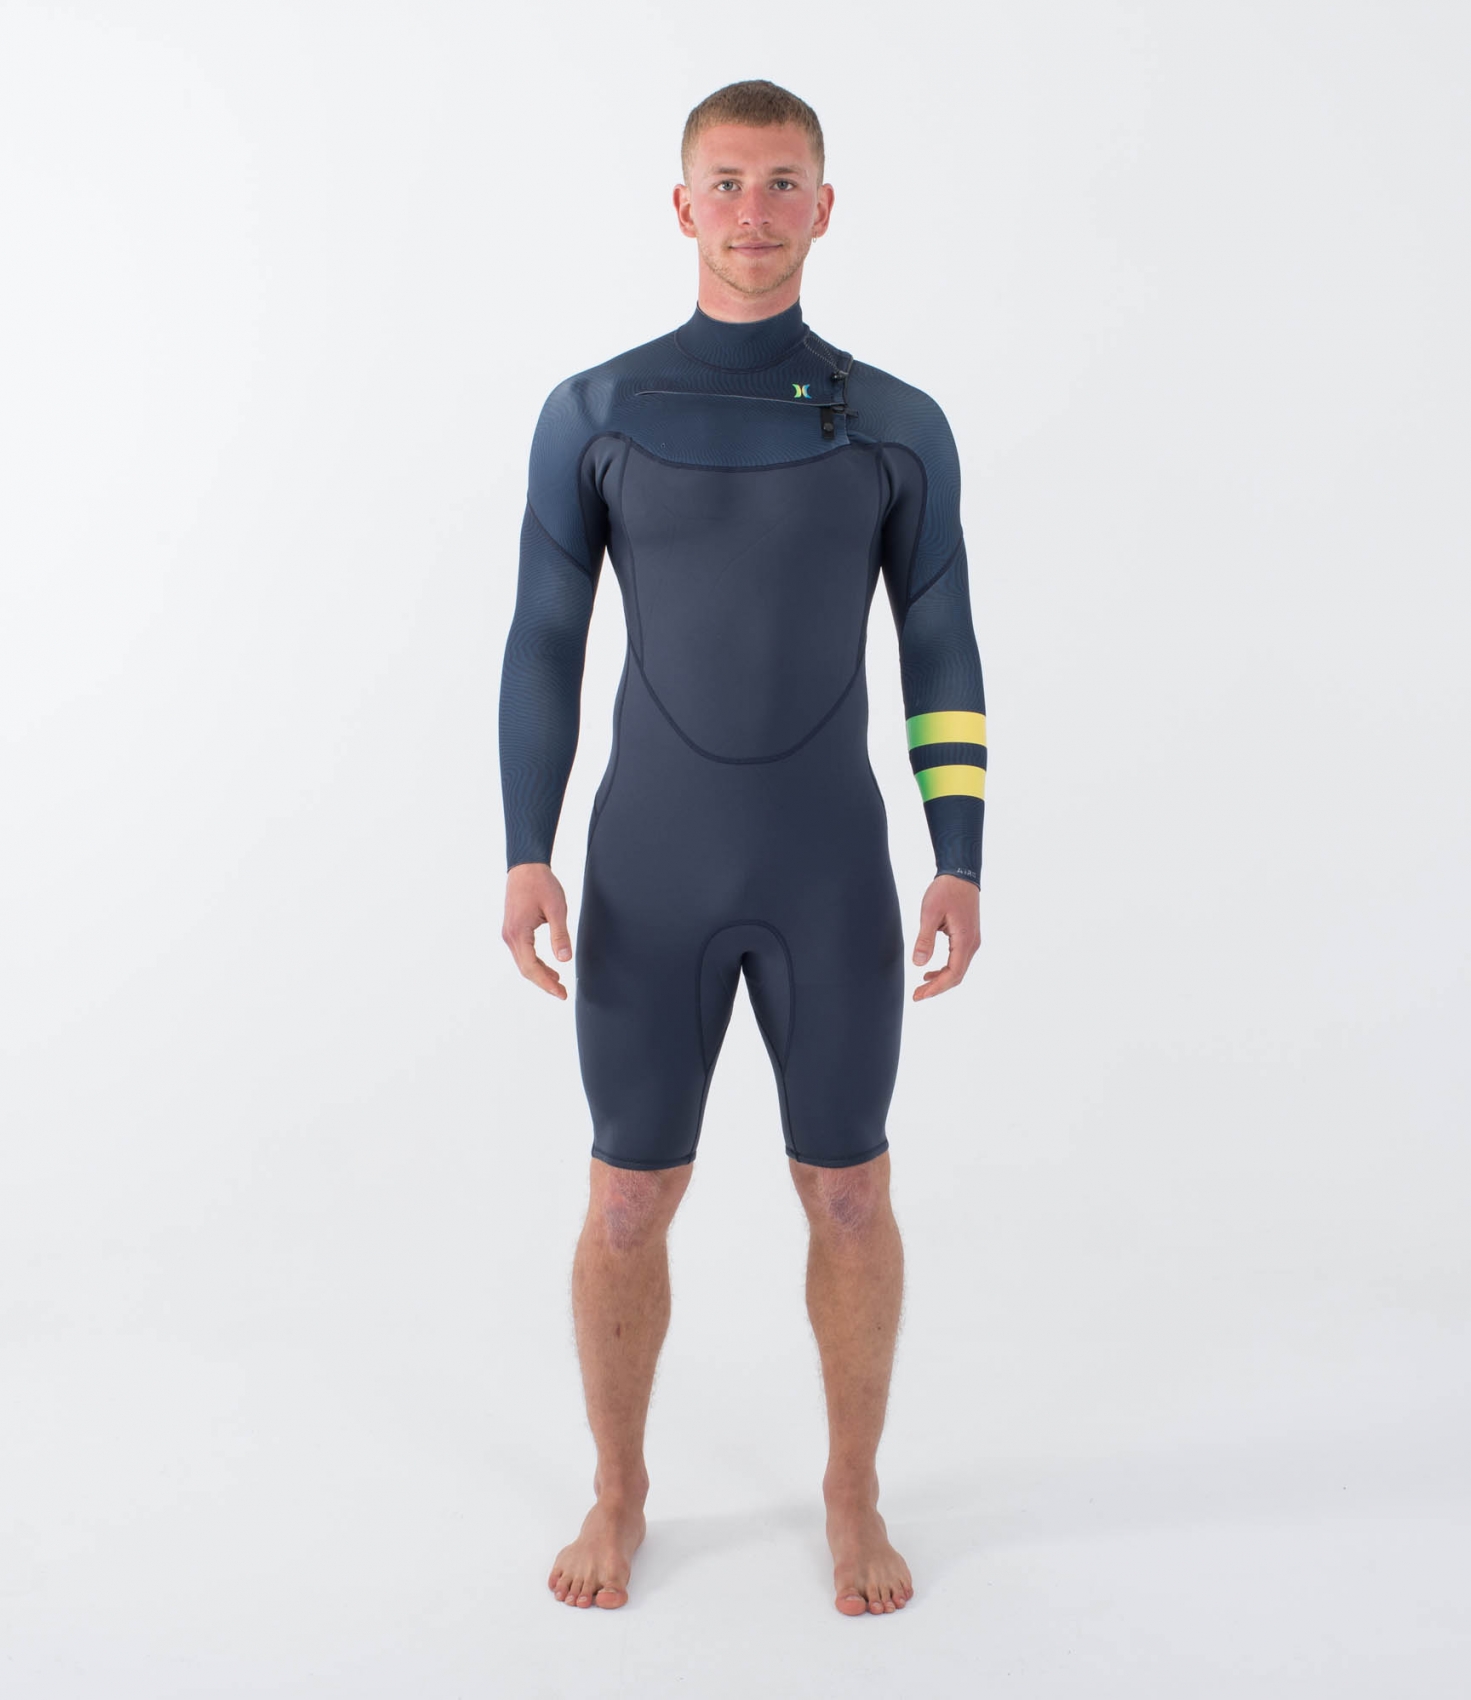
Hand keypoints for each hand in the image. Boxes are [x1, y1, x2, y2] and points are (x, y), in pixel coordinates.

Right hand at [502, 862, 573, 999]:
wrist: (526, 866)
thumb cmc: (541, 883)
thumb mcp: (556, 908)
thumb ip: (560, 935)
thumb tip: (565, 959)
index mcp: (519, 933)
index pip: (531, 967)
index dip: (546, 984)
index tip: (562, 993)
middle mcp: (510, 936)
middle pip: (525, 969)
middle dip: (544, 983)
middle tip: (563, 993)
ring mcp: (509, 933)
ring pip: (523, 962)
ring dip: (540, 974)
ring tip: (558, 983)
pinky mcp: (513, 929)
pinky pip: (523, 953)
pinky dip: (535, 963)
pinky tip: (550, 967)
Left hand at [911, 875, 980, 999]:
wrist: (960, 875)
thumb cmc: (945, 891)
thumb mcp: (930, 913)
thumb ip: (925, 939)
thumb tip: (918, 964)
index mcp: (965, 940)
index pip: (953, 973)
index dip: (936, 987)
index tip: (919, 995)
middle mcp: (972, 943)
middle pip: (957, 976)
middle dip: (937, 988)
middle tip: (917, 995)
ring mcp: (971, 941)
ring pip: (958, 969)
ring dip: (941, 980)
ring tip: (922, 986)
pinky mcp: (967, 937)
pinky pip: (958, 960)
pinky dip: (945, 970)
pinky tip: (929, 971)